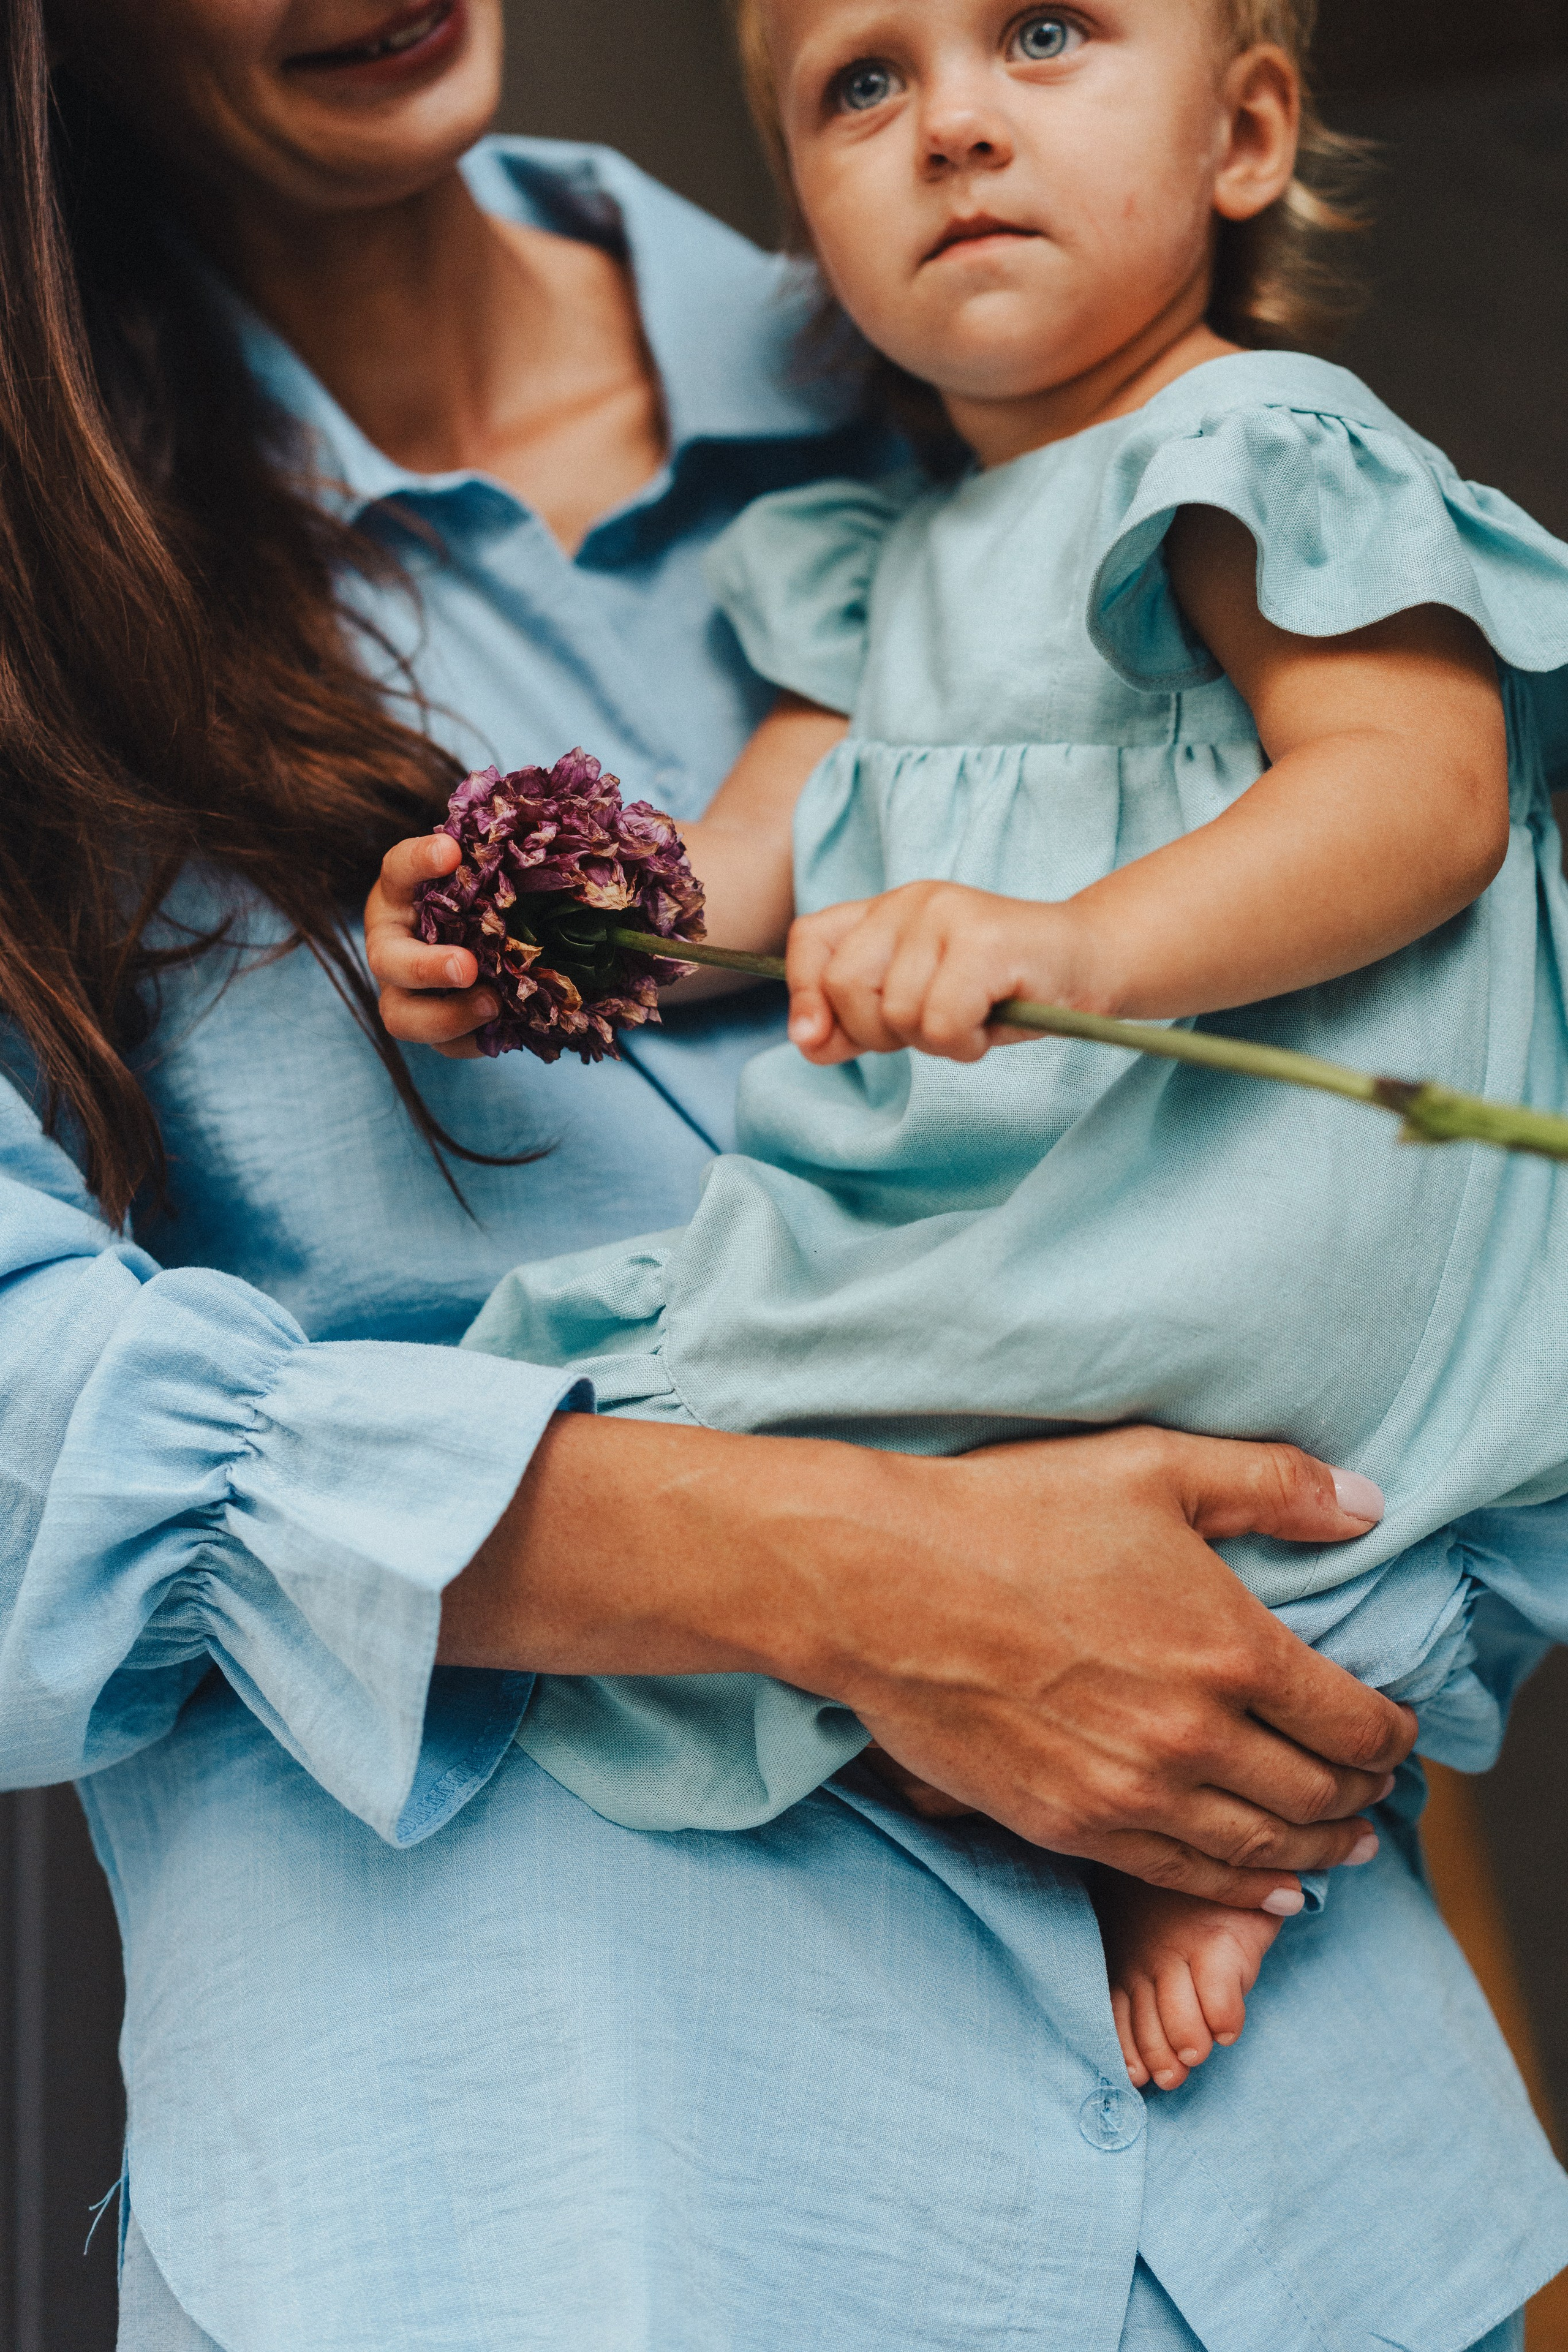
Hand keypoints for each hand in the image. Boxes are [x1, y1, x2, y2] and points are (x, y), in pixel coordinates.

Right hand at [364, 832, 496, 1058]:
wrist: (490, 933)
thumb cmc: (492, 890)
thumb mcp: (495, 868)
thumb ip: (511, 853)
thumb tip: (581, 836)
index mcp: (403, 893)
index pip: (398, 869)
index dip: (418, 861)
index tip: (451, 850)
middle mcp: (394, 942)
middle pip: (387, 959)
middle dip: (425, 966)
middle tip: (466, 966)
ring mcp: (405, 990)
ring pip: (402, 1016)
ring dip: (446, 1017)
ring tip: (494, 1004)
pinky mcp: (433, 1026)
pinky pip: (445, 1046)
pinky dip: (474, 1040)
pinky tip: (508, 1030)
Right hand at [444, 1415, 1411, 1909]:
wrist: (882, 1584)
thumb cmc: (1011, 1514)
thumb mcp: (1151, 1467)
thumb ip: (1271, 1486)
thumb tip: (1366, 1505)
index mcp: (1228, 1649)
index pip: (1355, 1723)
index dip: (1392, 1734)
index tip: (1396, 1727)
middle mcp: (1194, 1738)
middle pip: (1320, 1796)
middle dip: (1362, 1796)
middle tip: (1374, 1786)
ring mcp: (1130, 1794)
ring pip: (1261, 1851)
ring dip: (1318, 1850)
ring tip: (1342, 1844)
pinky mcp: (1069, 1826)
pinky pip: (1182, 1877)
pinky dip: (1241, 1888)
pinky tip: (1266, 1886)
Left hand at [785, 881, 1108, 1065]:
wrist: (1090, 963)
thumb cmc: (1003, 990)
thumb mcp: (915, 1009)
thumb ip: (854, 1022)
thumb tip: (806, 1041)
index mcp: (886, 911)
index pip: (810, 941)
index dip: (806, 995)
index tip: (823, 1037)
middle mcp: (909, 900)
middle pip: (845, 986)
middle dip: (879, 1033)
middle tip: (930, 1028)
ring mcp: (946, 915)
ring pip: (897, 1014)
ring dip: (935, 1042)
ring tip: (973, 1019)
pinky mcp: (982, 941)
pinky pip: (940, 1024)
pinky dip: (965, 1044)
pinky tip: (991, 1023)